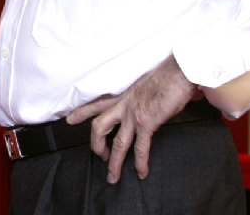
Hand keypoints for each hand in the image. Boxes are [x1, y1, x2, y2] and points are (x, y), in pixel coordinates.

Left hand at [66, 54, 195, 183]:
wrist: (179, 71)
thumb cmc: (168, 76)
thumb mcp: (147, 86)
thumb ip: (143, 96)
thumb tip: (151, 102)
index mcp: (123, 94)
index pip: (98, 103)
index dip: (83, 111)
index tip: (70, 118)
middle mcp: (124, 104)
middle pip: (99, 126)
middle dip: (96, 144)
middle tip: (98, 155)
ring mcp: (133, 114)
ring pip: (117, 142)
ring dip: (114, 162)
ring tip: (113, 176)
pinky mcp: (147, 122)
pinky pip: (140, 147)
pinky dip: (140, 163)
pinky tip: (141, 173)